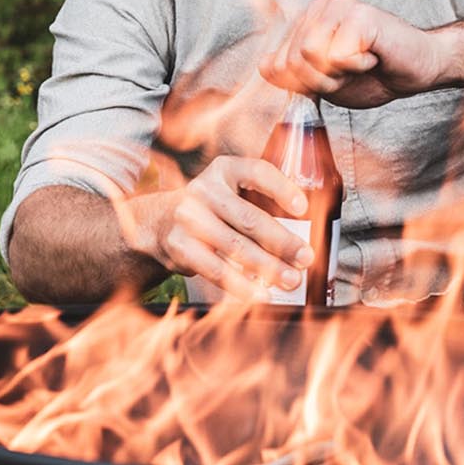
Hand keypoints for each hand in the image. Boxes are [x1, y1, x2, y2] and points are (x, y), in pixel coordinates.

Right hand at [127, 154, 314, 299]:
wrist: (158, 223)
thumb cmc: (210, 210)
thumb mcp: (229, 193)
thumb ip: (259, 204)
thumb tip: (299, 238)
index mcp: (224, 170)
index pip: (256, 172)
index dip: (281, 188)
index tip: (302, 207)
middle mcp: (204, 190)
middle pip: (249, 218)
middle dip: (282, 242)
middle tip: (305, 258)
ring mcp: (189, 219)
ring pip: (236, 247)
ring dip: (268, 267)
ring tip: (290, 279)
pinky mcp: (181, 247)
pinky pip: (217, 269)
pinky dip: (242, 285)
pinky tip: (260, 293)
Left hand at [259, 0, 446, 107]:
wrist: (419, 69)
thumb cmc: (375, 75)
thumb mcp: (325, 83)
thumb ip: (294, 76)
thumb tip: (265, 67)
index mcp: (306, 23)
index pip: (273, 64)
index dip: (299, 85)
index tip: (329, 79)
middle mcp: (318, 8)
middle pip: (289, 61)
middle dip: (319, 81)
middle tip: (348, 73)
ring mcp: (338, 7)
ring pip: (308, 55)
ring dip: (336, 74)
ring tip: (359, 63)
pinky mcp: (359, 15)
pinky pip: (337, 55)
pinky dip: (357, 67)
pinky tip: (372, 56)